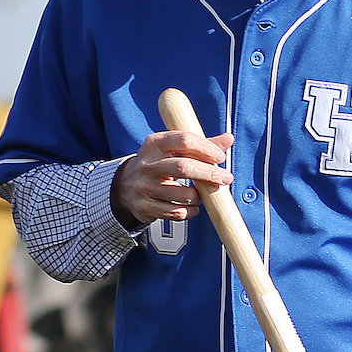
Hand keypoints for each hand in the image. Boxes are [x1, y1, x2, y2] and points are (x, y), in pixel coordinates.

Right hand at [112, 130, 232, 226]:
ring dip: (201, 196)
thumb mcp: (172, 150)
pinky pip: (178, 213)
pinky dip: (192, 211)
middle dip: (209, 174)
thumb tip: (228, 138)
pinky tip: (193, 206)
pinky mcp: (146, 207)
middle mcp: (148, 164)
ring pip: (184, 194)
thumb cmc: (156, 165)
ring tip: (204, 193)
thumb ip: (200, 144)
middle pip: (184, 167)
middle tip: (225, 178)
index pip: (183, 140)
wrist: (124, 186)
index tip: (220, 157)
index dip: (206, 148)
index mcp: (155, 144)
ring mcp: (145, 187)